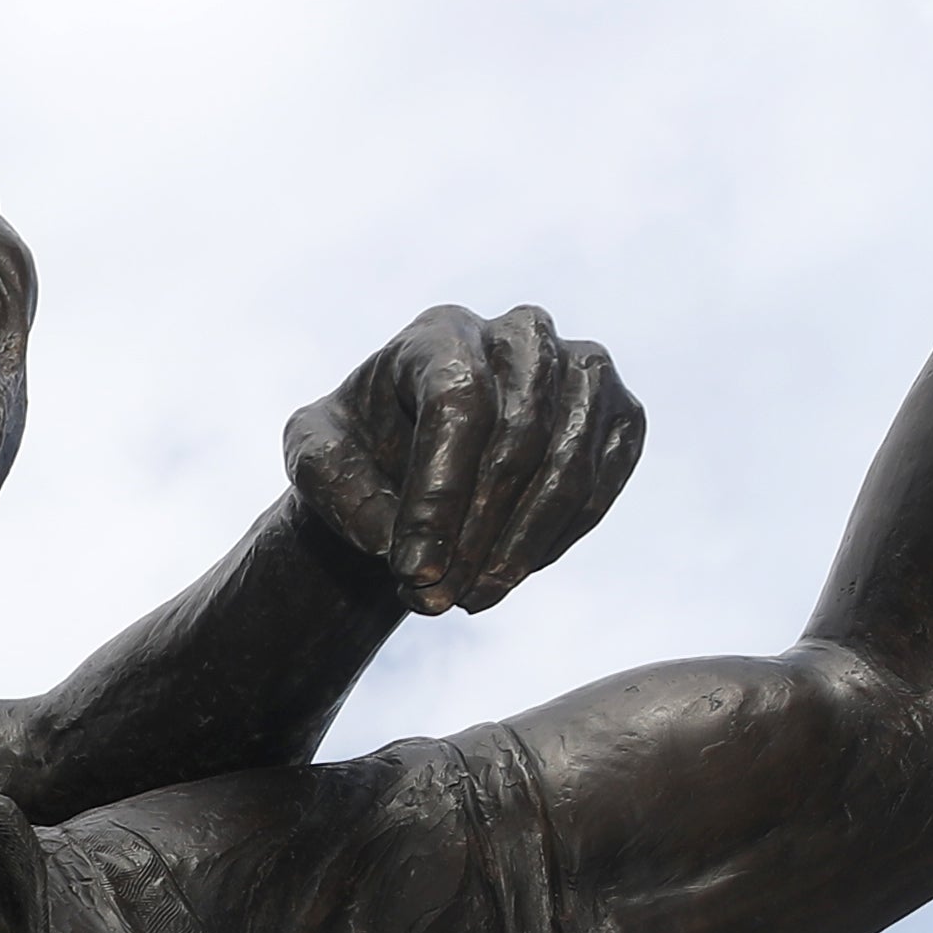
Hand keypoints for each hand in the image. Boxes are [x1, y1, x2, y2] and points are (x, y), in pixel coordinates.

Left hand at [287, 306, 645, 617]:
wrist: (407, 463)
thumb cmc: (359, 451)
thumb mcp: (315, 459)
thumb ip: (333, 484)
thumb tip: (390, 538)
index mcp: (442, 332)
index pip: (460, 400)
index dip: (440, 494)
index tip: (412, 569)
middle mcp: (521, 335)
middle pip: (521, 434)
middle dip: (476, 533)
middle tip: (434, 599)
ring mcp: (583, 369)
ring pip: (570, 464)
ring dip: (519, 548)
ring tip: (468, 600)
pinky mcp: (617, 413)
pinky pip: (603, 482)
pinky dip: (557, 538)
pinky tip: (509, 573)